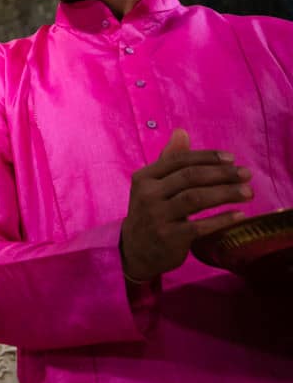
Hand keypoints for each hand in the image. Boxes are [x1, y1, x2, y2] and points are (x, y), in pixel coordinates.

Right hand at [120, 129, 252, 282]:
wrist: (135, 250)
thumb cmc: (150, 212)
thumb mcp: (153, 185)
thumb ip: (169, 160)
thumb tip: (181, 132)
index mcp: (144, 178)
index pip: (178, 160)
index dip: (207, 157)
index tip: (231, 159)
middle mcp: (148, 195)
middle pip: (189, 177)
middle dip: (221, 174)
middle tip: (246, 174)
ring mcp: (157, 216)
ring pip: (195, 198)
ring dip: (225, 193)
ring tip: (248, 192)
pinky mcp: (169, 237)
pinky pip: (200, 226)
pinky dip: (221, 219)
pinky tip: (239, 215)